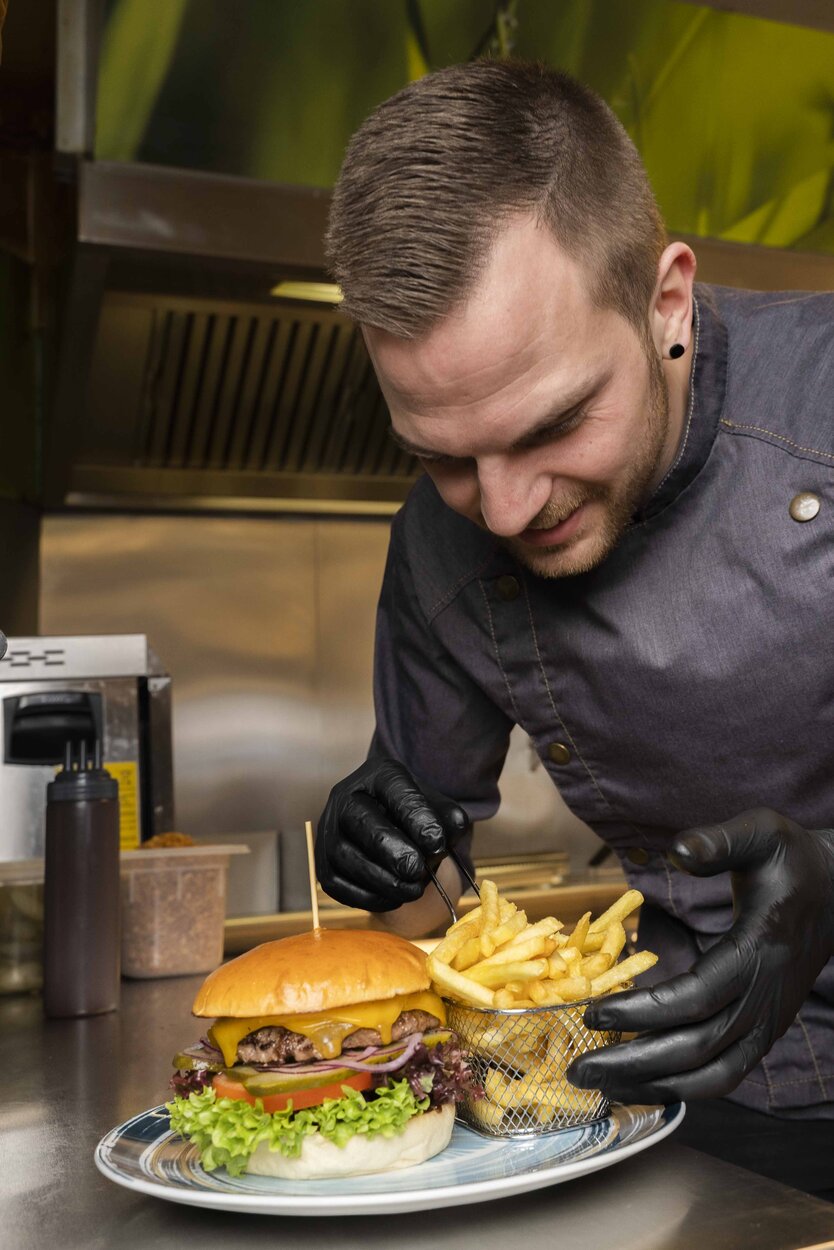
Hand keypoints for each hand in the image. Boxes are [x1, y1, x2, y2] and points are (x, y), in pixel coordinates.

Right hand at [315, 757, 469, 910]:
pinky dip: (367, 897)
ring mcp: (329, 831)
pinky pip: (337, 885)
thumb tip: (446, 837)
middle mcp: (345, 797)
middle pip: (361, 822)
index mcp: (378, 774)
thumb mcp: (437, 807)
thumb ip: (450, 819)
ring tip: (412, 890)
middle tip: (418, 871)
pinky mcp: (322, 863)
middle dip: (392, 851)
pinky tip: (393, 898)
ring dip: (382, 880)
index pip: (394, 789)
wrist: (387, 827)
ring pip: (346, 857)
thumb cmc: (414, 816)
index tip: (438, 843)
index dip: (416, 818)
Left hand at [568, 808, 833, 1101]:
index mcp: (758, 953)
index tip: (593, 1013)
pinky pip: (724, 1073)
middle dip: (633, 1064)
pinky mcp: (764, 1030)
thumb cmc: (792, 859)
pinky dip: (682, 1085)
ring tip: (600, 1084)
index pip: (695, 998)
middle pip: (696, 1049)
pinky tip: (641, 1082)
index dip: (643, 1012)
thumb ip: (720, 841)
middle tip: (577, 1068)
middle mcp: (764, 998)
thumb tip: (679, 849)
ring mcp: (767, 1021)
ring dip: (654, 1085)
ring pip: (712, 1075)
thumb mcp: (763, 833)